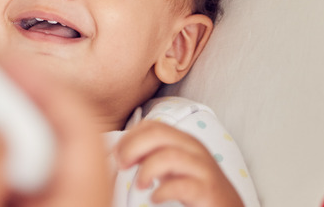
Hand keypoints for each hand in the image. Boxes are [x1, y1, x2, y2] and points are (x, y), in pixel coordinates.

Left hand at [115, 121, 242, 206]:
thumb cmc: (194, 186)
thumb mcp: (170, 166)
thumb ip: (150, 154)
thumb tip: (118, 152)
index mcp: (182, 140)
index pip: (151, 125)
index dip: (128, 137)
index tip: (116, 154)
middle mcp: (193, 148)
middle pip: (157, 134)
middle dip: (132, 148)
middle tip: (122, 166)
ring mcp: (202, 168)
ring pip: (169, 156)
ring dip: (146, 170)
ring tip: (140, 185)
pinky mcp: (208, 190)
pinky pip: (182, 185)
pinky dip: (162, 191)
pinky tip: (155, 198)